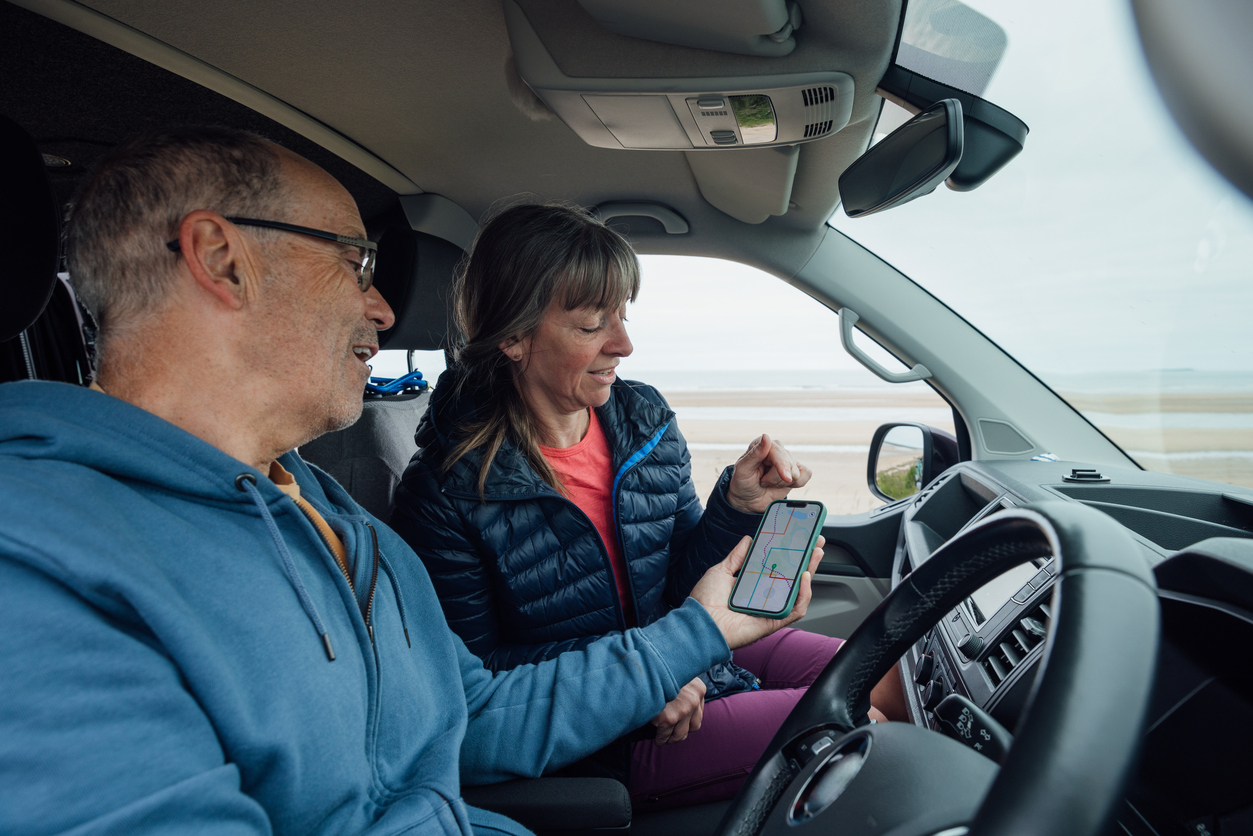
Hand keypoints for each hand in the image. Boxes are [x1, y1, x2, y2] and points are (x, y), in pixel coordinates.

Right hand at [651, 676, 705, 744]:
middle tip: (672, 734)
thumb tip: (683, 707)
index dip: (688, 721)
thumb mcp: (679, 676)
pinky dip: (660, 739)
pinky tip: (657, 739)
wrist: (647, 669)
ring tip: (664, 738)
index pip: (699, 714)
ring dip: (672, 738)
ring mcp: (682, 710)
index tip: (680, 724)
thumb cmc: (660, 670)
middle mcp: (694, 701)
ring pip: (681, 735)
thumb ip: (685, 690)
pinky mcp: (668, 718)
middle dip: (682, 732)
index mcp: (699, 689)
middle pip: (694, 727)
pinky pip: (664, 736)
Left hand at [689, 535, 823, 649]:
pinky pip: (795, 610)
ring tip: (814, 556)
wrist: (697, 622)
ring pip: (799, 594)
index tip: (800, 540)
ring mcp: (771, 611)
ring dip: (810, 574)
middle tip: (816, 544)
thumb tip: (748, 539)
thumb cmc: (705, 602)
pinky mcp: (773, 623)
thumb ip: (737, 556)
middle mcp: (765, 599)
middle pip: (793, 580)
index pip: (778, 569)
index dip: (791, 556)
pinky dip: (803, 595)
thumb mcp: (721, 571)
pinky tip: (804, 578)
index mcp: (754, 587)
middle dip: (808, 561)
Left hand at [726, 434, 811, 513]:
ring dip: (781, 483)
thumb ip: (755, 453)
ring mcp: (787, 460)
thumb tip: (766, 436)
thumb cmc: (743, 483)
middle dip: (776, 479)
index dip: (782, 466)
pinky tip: (782, 485)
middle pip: (789, 465)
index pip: (779, 452)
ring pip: (796, 473)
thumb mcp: (743, 469)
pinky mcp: (796, 470)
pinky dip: (796, 484)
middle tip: (762, 481)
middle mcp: (776, 449)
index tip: (785, 477)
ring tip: (768, 483)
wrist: (748, 500)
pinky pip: (806, 474)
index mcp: (762, 444)